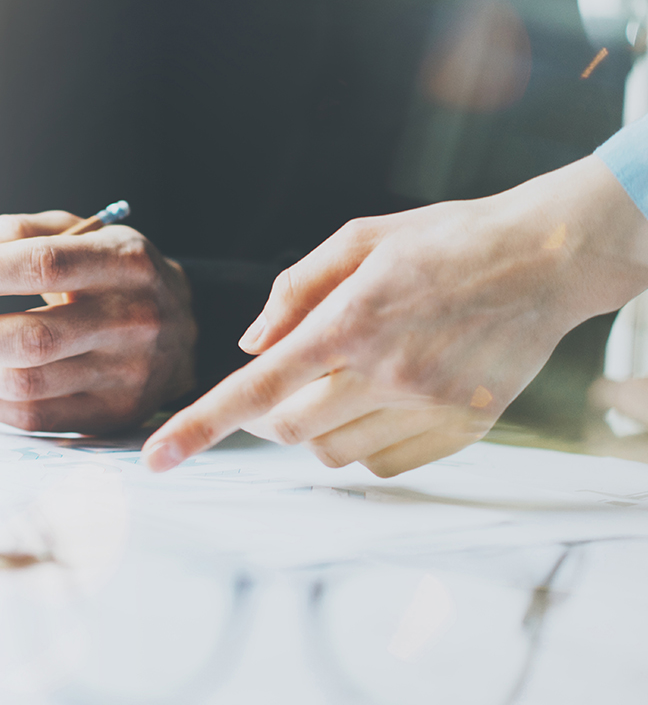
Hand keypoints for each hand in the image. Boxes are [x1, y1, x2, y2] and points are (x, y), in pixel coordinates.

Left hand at [0, 211, 196, 432]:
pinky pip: (35, 418)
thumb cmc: (110, 272)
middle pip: (33, 338)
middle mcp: (135, 320)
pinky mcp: (115, 415)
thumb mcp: (77, 232)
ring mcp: (129, 375)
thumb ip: (15, 233)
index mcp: (126, 262)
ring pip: (28, 384)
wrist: (184, 325)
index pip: (45, 265)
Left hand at [145, 156, 647, 476]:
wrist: (547, 257)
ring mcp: (428, 407)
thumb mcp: (359, 240)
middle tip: (292, 377)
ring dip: (319, 428)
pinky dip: (365, 443)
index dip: (198, 427)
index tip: (156, 459)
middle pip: (287, 429)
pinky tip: (388, 398)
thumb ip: (293, 292)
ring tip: (352, 378)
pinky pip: (381, 465)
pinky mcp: (462, 429)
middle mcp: (386, 373)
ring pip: (331, 453)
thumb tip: (247, 346)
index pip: (255, 389)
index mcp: (350, 322)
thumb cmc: (445, 241)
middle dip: (271, 413)